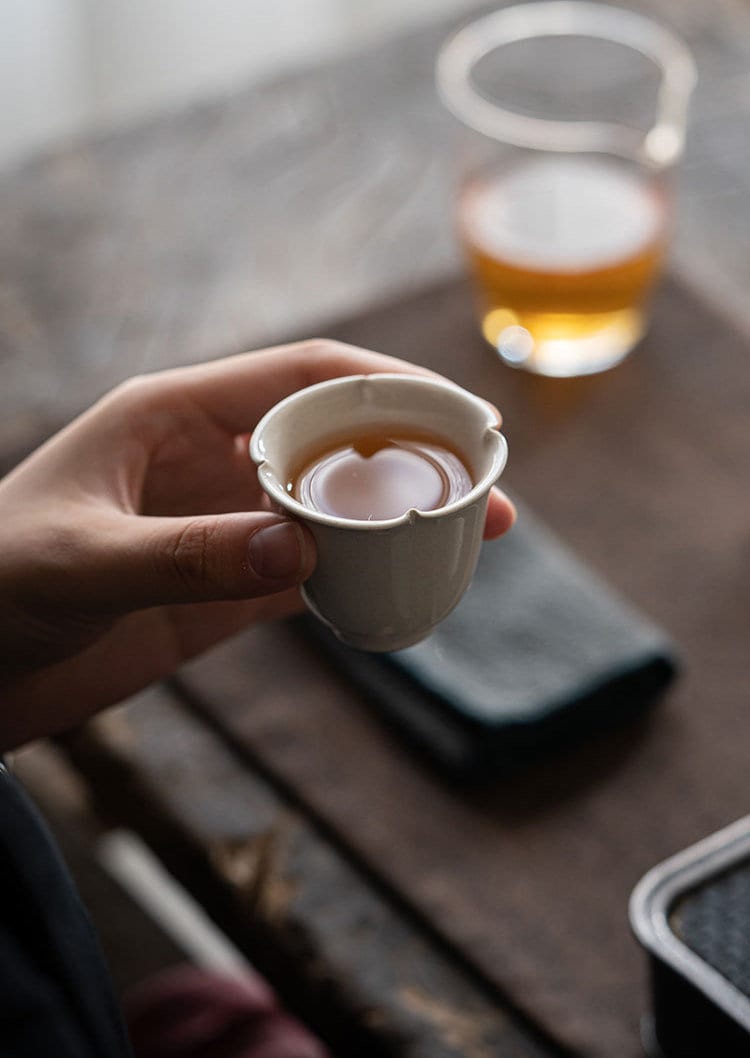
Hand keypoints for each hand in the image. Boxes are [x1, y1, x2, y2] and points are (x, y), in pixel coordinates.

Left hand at [0, 340, 514, 749]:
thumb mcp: (78, 562)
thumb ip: (184, 555)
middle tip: (491, 484)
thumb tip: (300, 554)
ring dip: (404, 514)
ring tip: (478, 530)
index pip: (304, 377)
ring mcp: (222, 524)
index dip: (389, 386)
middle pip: (336, 438)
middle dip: (418, 452)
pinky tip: (411, 581)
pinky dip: (365, 572)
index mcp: (174, 416)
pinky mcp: (223, 586)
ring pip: (335, 504)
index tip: (460, 414)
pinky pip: (312, 570)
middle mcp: (209, 460)